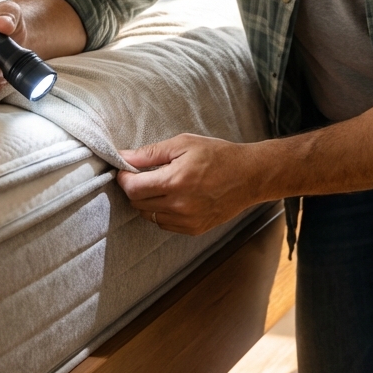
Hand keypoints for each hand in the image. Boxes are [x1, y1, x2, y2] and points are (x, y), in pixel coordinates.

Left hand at [116, 134, 261, 234]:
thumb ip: (150, 153)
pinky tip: (174, 197)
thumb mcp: (183, 144)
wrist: (249, 176)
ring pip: (150, 215)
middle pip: (138, 203)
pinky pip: (165, 224)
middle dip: (135, 188)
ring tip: (161, 185)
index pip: (132, 188)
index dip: (123, 178)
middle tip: (143, 175)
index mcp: (174, 181)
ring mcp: (187, 220)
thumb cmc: (217, 155)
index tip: (124, 170)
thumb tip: (123, 156)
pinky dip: (163, 212)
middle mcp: (179, 205)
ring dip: (148, 201)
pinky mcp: (194, 229)